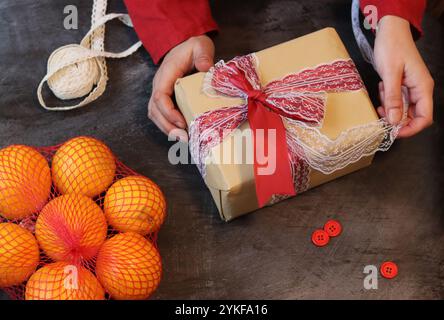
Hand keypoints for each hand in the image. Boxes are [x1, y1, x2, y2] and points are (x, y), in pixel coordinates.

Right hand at [148, 35, 214, 140]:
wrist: (187, 46)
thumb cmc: (193, 48)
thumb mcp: (200, 46)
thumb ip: (203, 55)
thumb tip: (206, 68)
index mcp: (166, 74)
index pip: (160, 96)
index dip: (169, 112)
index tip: (182, 122)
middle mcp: (159, 85)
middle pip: (154, 110)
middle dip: (167, 127)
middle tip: (184, 138)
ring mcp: (161, 93)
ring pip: (156, 115)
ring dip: (167, 130)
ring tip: (183, 140)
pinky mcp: (167, 99)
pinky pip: (162, 116)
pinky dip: (170, 127)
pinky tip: (183, 134)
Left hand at [374, 15, 433, 137]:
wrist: (390, 30)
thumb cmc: (392, 47)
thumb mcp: (390, 73)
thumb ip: (392, 98)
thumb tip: (394, 120)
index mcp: (422, 87)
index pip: (424, 117)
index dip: (410, 129)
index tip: (393, 132)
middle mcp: (420, 89)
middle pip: (412, 116)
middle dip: (396, 118)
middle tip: (380, 112)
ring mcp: (411, 87)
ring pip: (402, 109)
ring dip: (389, 107)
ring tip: (380, 93)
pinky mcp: (402, 85)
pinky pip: (396, 100)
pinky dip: (387, 99)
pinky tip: (381, 88)